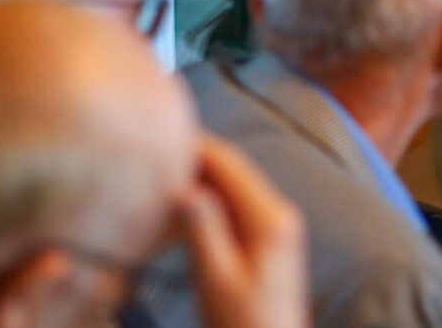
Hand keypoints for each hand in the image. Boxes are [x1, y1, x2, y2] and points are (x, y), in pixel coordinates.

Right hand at [179, 132, 307, 327]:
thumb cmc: (244, 325)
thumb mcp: (216, 278)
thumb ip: (202, 227)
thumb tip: (184, 184)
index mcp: (270, 218)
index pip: (231, 164)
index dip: (198, 146)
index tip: (166, 134)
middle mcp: (280, 214)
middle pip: (235, 171)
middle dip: (200, 158)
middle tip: (160, 149)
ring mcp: (279, 227)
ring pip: (237, 188)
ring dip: (205, 177)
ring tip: (167, 170)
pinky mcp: (271, 242)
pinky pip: (240, 207)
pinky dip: (214, 199)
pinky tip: (189, 203)